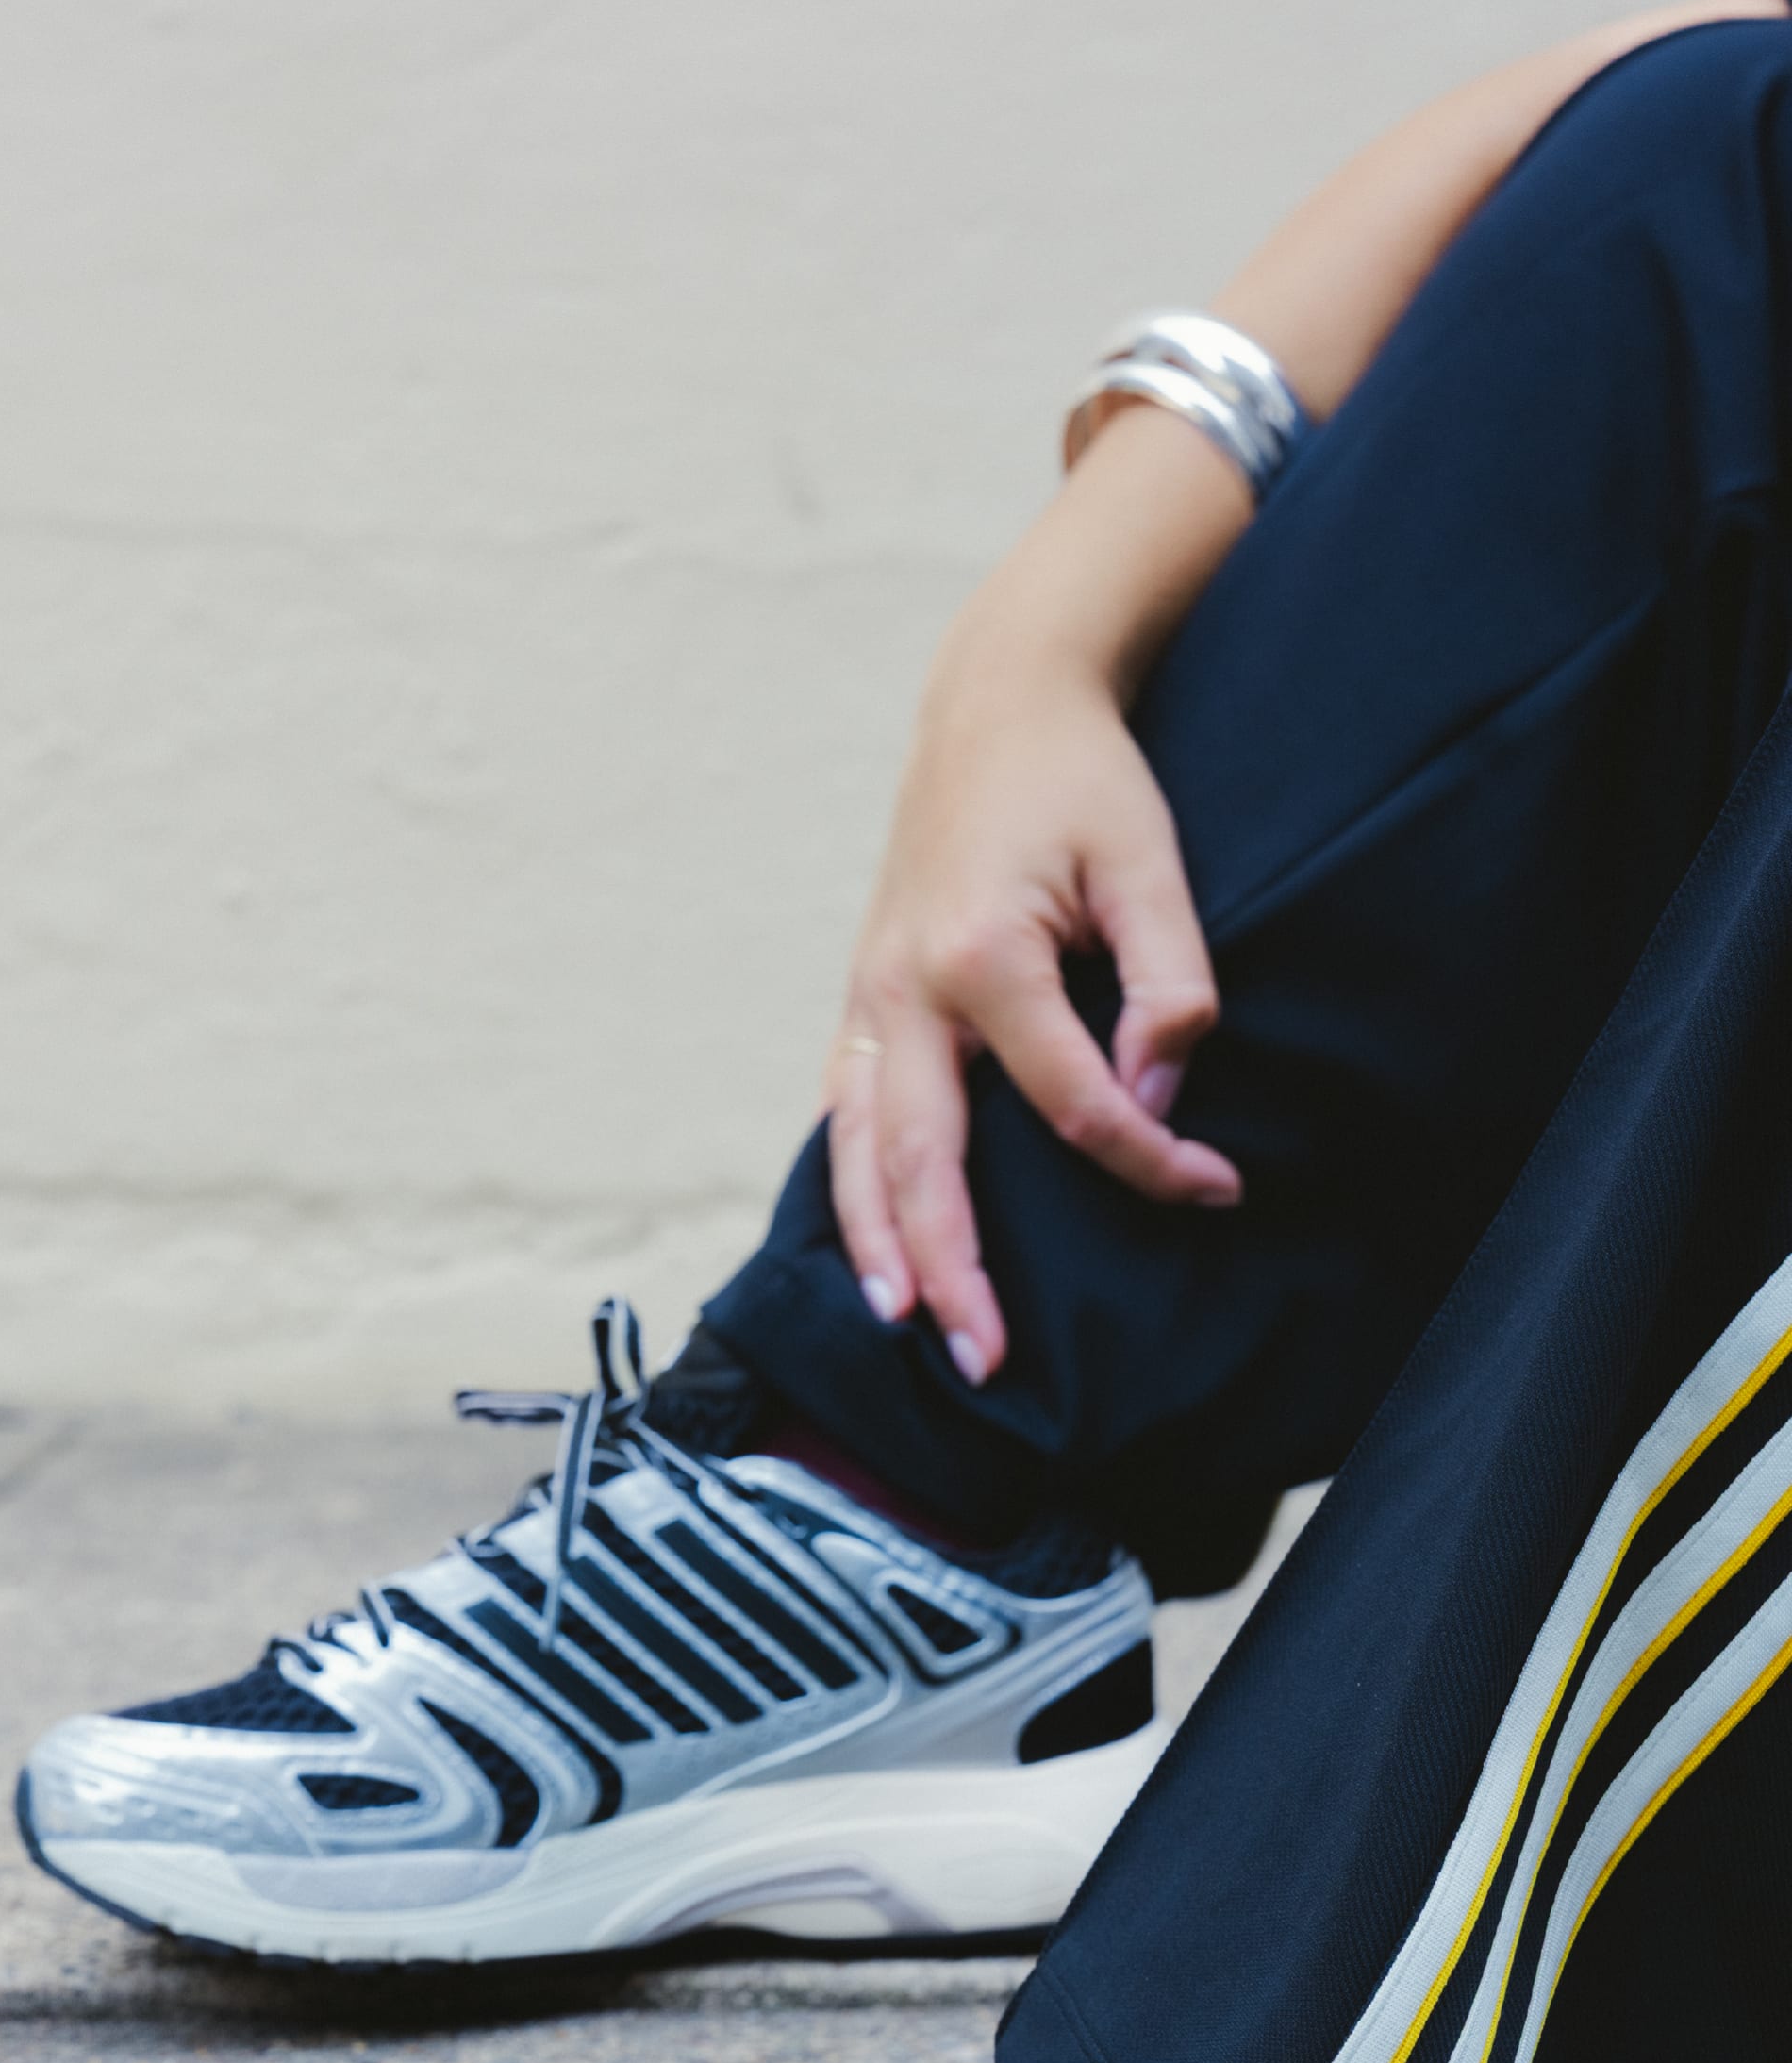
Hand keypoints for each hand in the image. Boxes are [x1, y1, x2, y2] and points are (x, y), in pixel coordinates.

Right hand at [823, 620, 1241, 1385]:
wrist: (996, 701)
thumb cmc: (1082, 780)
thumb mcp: (1153, 865)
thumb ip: (1166, 987)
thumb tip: (1158, 1099)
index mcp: (983, 957)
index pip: (1072, 1105)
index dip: (1150, 1159)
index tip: (1216, 1184)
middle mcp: (906, 989)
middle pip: (924, 1164)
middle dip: (956, 1271)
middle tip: (990, 1361)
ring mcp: (870, 995)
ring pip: (859, 1151)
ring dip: (881, 1248)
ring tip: (907, 1329)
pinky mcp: (863, 996)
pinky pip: (845, 1111)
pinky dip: (852, 1187)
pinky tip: (875, 1249)